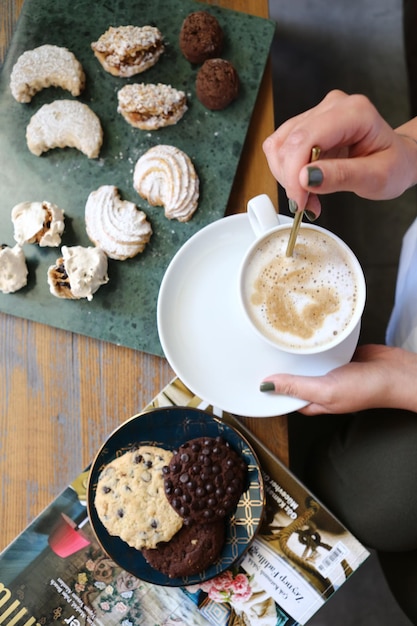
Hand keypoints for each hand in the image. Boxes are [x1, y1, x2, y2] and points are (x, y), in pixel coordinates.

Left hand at [261, 344, 416, 414]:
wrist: (398, 372)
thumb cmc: (367, 388)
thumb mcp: (327, 390)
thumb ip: (297, 387)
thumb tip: (267, 386)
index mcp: (313, 401)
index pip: (283, 397)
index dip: (267, 389)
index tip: (249, 376)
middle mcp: (319, 386)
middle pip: (292, 377)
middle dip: (277, 366)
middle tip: (258, 349)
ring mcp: (329, 370)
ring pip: (305, 361)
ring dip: (294, 352)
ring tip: (274, 337)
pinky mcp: (338, 355)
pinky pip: (320, 348)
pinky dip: (312, 342)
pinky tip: (302, 332)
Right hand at [263, 90, 416, 217]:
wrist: (397, 158)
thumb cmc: (392, 164)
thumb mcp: (376, 178)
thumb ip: (342, 176)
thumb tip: (306, 178)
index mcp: (353, 112)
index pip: (305, 138)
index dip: (294, 172)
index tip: (299, 201)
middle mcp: (332, 107)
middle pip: (288, 142)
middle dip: (290, 178)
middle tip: (306, 203)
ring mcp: (316, 114)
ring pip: (279, 145)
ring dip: (286, 176)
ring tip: (308, 195)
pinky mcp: (305, 125)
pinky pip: (281, 148)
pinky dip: (286, 172)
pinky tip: (304, 183)